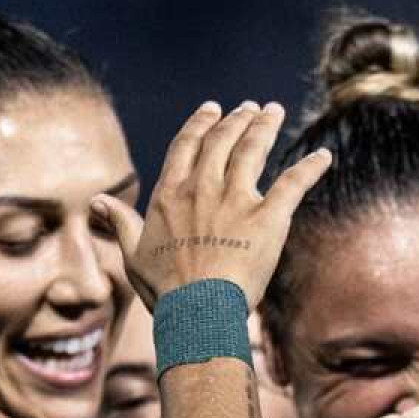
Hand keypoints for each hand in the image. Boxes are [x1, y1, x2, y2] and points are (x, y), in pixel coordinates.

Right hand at [94, 100, 331, 311]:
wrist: (197, 310)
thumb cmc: (164, 289)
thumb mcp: (134, 254)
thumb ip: (120, 222)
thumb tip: (95, 201)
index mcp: (171, 193)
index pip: (187, 146)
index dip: (200, 123)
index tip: (212, 109)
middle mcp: (203, 188)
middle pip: (222, 141)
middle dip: (237, 119)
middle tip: (250, 107)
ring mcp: (237, 200)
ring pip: (253, 150)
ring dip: (265, 127)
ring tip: (274, 111)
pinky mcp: (269, 218)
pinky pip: (294, 183)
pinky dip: (311, 167)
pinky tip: (324, 156)